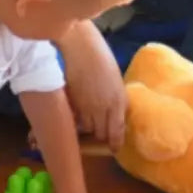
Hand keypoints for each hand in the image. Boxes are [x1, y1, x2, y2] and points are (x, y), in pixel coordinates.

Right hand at [61, 25, 127, 150]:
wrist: (79, 45)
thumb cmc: (99, 54)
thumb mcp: (114, 78)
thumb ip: (115, 97)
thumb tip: (113, 111)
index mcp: (120, 100)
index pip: (118, 130)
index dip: (115, 142)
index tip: (113, 148)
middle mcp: (106, 108)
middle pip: (102, 133)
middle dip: (100, 136)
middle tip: (97, 133)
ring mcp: (87, 107)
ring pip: (87, 129)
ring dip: (86, 128)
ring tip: (84, 122)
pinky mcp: (71, 103)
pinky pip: (74, 119)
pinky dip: (75, 119)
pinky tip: (74, 113)